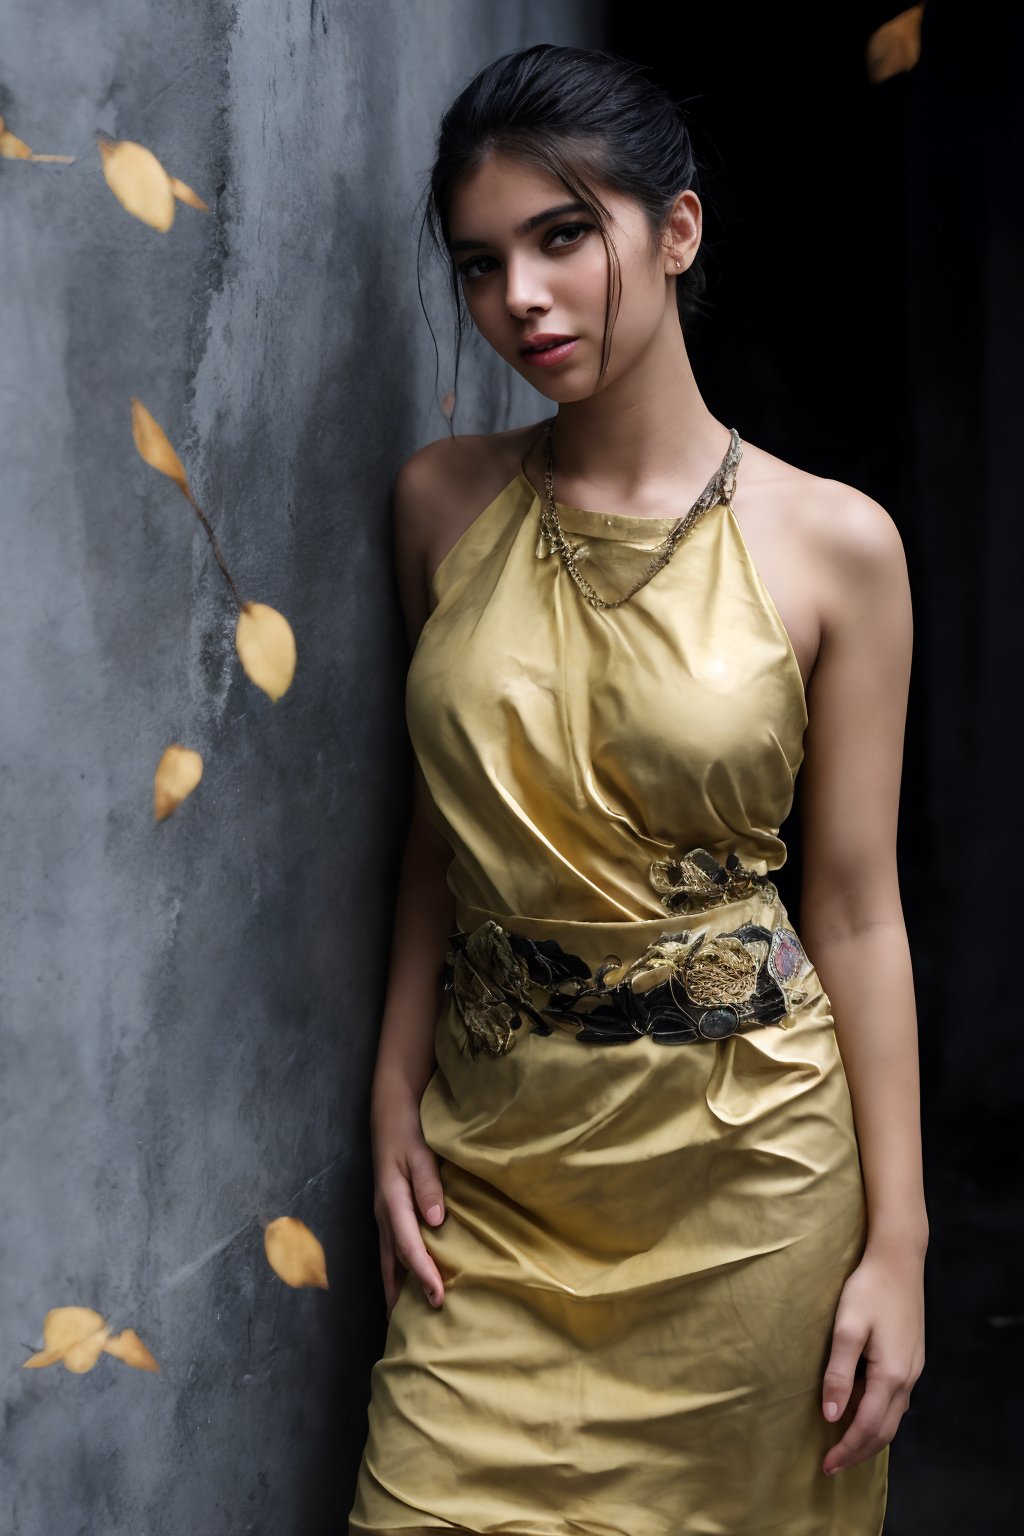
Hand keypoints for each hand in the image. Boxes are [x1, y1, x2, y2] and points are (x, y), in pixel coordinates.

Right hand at [371, 1094, 447, 1320]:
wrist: (391, 1111)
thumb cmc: (409, 1131)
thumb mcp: (421, 1154)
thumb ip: (428, 1186)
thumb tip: (436, 1222)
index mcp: (392, 1201)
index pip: (409, 1246)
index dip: (424, 1273)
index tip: (438, 1297)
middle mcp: (384, 1213)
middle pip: (393, 1261)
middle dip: (405, 1292)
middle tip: (418, 1325)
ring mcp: (383, 1213)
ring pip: (388, 1258)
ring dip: (395, 1286)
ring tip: (402, 1316)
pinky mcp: (388, 1210)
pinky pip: (391, 1248)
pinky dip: (396, 1270)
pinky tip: (403, 1280)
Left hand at [820, 1245, 925, 1475]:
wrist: (899, 1261)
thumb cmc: (869, 1289)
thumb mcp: (847, 1328)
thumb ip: (839, 1373)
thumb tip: (832, 1415)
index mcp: (890, 1375)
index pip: (867, 1427)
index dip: (846, 1449)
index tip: (826, 1465)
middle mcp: (907, 1378)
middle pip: (884, 1431)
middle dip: (858, 1452)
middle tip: (832, 1465)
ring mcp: (913, 1369)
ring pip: (894, 1419)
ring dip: (870, 1438)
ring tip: (846, 1447)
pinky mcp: (912, 1359)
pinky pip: (898, 1402)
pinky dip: (881, 1418)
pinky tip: (865, 1414)